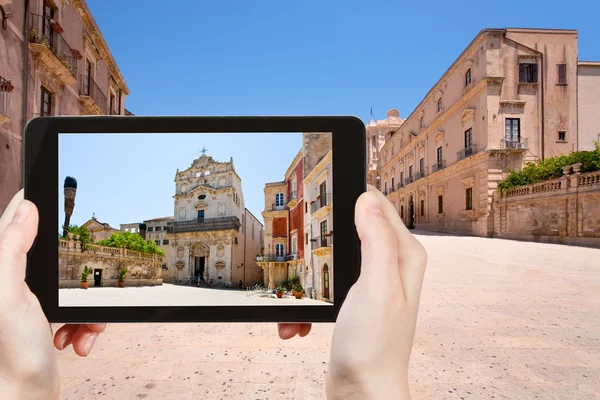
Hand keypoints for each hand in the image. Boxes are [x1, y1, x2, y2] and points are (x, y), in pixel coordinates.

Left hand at [0, 190, 104, 399]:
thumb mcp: (8, 297)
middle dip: (78, 276)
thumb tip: (24, 208)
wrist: (22, 397)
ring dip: (86, 308)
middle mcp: (14, 284)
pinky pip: (80, 310)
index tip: (56, 194)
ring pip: (74, 286)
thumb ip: (10, 251)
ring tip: (79, 328)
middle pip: (57, 257)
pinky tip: (77, 340)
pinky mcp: (49, 321)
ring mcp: (33, 304)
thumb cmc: (9, 355)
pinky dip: (86, 325)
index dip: (33, 208)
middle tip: (78, 290)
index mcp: (2, 272)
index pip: (14, 224)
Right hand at [278, 186, 426, 398]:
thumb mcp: (376, 286)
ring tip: (298, 300)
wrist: (362, 393)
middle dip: (323, 244)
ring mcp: (372, 286)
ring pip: (330, 262)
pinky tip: (299, 321)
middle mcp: (391, 268)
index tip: (324, 197)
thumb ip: (376, 240)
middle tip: (303, 250)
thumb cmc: (373, 347)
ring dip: (311, 280)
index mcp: (403, 256)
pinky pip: (323, 291)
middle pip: (350, 233)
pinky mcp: (354, 304)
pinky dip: (308, 305)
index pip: (379, 207)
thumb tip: (366, 197)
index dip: (353, 199)